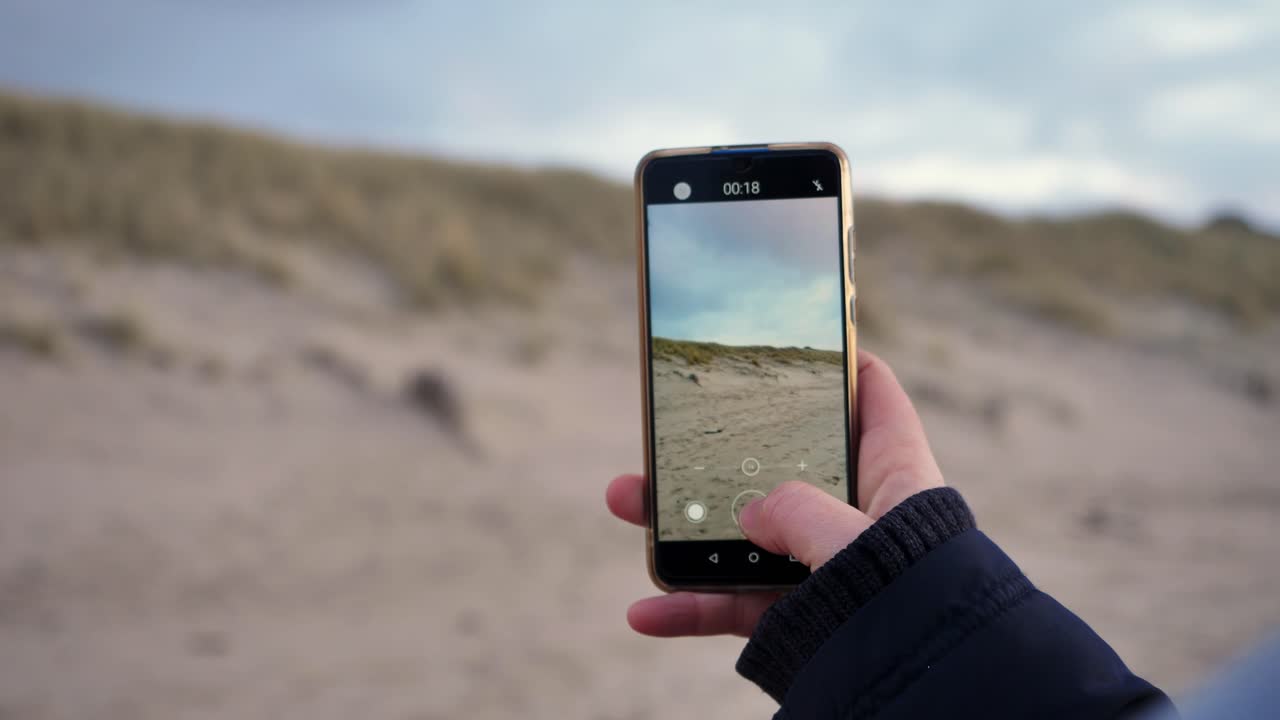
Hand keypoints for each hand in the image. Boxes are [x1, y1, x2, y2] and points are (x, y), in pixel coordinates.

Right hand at [605, 349, 944, 636]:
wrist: (920, 685)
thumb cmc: (909, 598)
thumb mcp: (852, 538)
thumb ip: (796, 511)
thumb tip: (750, 516)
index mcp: (895, 476)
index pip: (875, 399)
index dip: (845, 364)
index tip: (806, 343)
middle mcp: (856, 516)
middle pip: (780, 464)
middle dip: (721, 448)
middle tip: (674, 427)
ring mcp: (822, 567)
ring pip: (743, 535)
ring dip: (680, 525)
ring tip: (625, 501)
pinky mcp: (798, 616)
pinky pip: (734, 606)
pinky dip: (690, 610)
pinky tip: (645, 613)